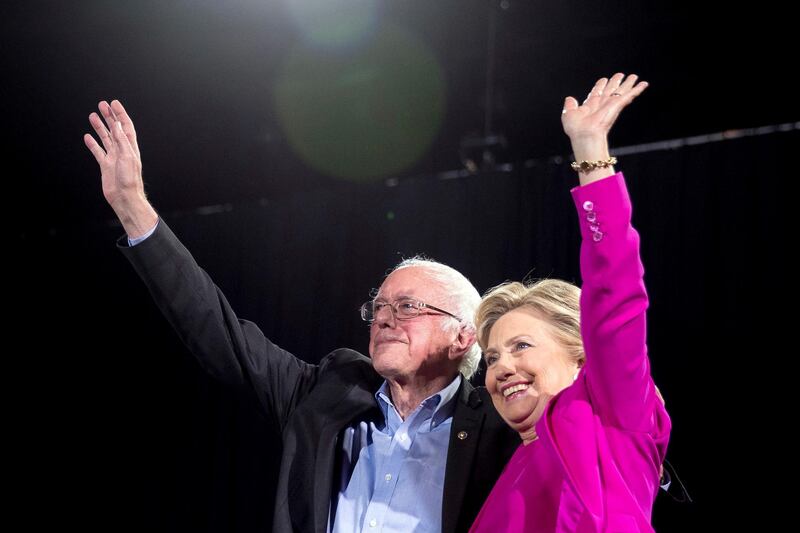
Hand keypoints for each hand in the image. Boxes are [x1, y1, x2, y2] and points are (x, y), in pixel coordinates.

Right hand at [84, 100, 156, 236]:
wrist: (124, 197)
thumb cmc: (129, 180)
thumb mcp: (127, 156)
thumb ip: (121, 139)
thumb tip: (116, 123)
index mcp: (130, 147)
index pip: (125, 126)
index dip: (120, 114)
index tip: (114, 103)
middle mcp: (122, 150)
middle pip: (114, 129)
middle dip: (109, 116)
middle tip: (102, 105)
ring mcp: (113, 157)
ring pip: (105, 138)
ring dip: (99, 127)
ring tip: (92, 116)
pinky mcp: (105, 165)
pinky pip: (98, 151)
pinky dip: (93, 144)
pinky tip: (88, 136)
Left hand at [561, 73, 647, 143]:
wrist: (585, 135)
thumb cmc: (576, 129)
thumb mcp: (568, 114)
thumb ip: (569, 105)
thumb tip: (569, 99)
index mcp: (590, 106)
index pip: (597, 93)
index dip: (600, 86)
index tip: (603, 80)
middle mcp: (602, 105)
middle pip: (610, 90)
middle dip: (615, 82)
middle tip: (620, 75)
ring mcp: (611, 105)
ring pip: (621, 91)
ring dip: (628, 84)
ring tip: (634, 76)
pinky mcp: (618, 105)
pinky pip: (629, 95)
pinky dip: (637, 89)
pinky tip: (644, 84)